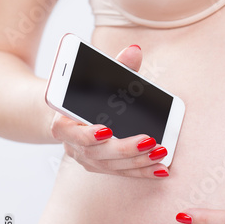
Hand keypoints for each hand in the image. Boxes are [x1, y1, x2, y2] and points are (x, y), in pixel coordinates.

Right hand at [50, 45, 169, 178]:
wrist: (65, 114)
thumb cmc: (83, 94)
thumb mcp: (96, 77)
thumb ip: (116, 66)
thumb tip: (135, 51)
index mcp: (63, 122)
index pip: (68, 131)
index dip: (86, 134)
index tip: (106, 130)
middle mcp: (73, 145)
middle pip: (97, 152)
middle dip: (126, 148)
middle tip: (150, 141)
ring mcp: (87, 159)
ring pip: (112, 165)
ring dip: (139, 161)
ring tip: (161, 153)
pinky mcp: (102, 166)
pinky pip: (123, 172)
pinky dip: (143, 172)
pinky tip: (162, 170)